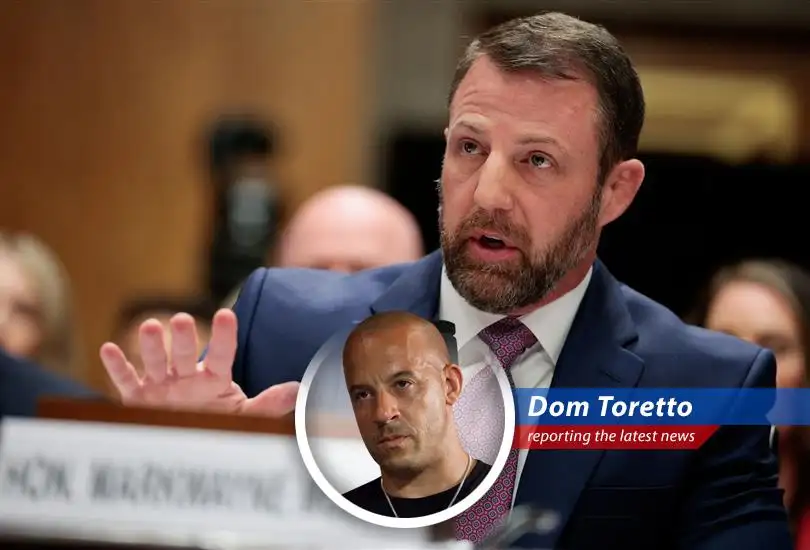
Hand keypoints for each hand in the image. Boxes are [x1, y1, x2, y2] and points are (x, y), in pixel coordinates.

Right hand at [100, 309, 297, 416]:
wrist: (188, 442)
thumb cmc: (217, 422)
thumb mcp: (244, 416)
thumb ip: (268, 404)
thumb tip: (299, 390)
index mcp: (215, 377)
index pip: (223, 353)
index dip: (224, 336)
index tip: (226, 314)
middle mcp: (187, 375)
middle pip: (185, 354)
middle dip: (183, 338)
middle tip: (182, 319)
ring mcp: (161, 384)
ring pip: (155, 361)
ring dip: (151, 346)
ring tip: (149, 326)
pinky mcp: (137, 397)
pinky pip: (126, 380)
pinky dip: (116, 366)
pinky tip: (108, 348)